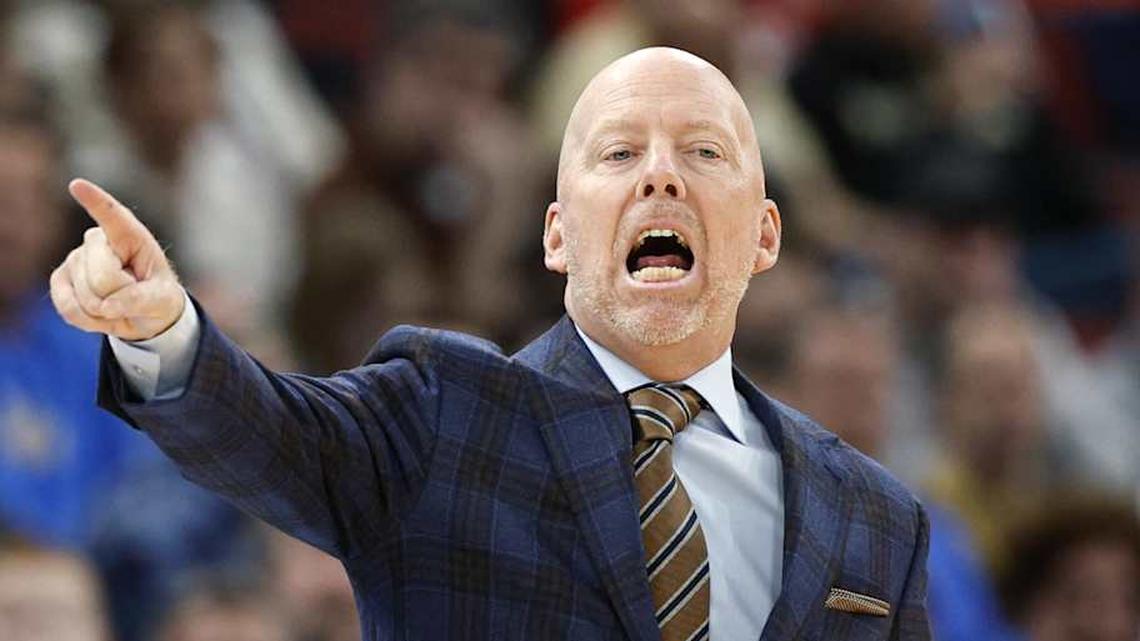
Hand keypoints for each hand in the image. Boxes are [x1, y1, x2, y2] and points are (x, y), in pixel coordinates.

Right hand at [50, 179, 184, 340]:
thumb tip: (108, 306)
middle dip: (120, 296)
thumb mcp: (163, 299)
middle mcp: (98, 242)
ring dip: (106, 311)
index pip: (113, 217)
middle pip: (103, 276)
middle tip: (132, 297)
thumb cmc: (157, 297)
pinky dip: (88, 320)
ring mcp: (76, 259)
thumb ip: (141, 299)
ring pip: (86, 295)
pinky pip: (68, 307)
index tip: (78, 185)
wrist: (142, 315)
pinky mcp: (60, 280)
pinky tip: (101, 313)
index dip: (95, 202)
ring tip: (119, 304)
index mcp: (131, 237)